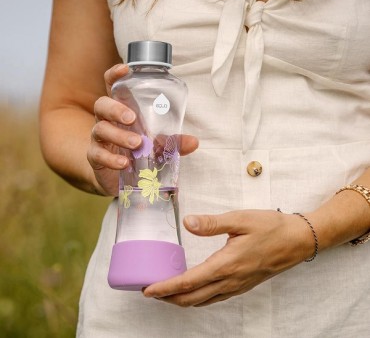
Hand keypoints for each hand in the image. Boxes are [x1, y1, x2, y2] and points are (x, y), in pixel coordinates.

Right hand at [87, 64, 198, 195]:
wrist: (122, 178)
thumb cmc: (139, 152)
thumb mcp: (158, 145)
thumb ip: (173, 142)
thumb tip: (194, 142)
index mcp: (121, 110)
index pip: (113, 87)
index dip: (115, 75)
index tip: (126, 69)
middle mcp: (106, 121)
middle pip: (102, 105)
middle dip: (115, 109)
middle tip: (132, 118)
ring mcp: (99, 139)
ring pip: (100, 129)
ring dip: (118, 135)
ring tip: (137, 144)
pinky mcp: (95, 158)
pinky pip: (97, 155)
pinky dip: (111, 159)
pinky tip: (124, 164)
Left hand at [143, 210, 313, 306]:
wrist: (298, 240)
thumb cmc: (271, 227)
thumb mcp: (241, 219)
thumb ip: (212, 223)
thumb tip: (187, 222)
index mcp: (227, 264)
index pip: (189, 281)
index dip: (166, 287)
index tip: (148, 289)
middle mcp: (230, 281)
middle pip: (192, 298)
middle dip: (168, 298)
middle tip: (150, 291)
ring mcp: (237, 286)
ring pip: (203, 301)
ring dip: (181, 299)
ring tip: (166, 292)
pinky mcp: (243, 285)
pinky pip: (215, 298)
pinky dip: (197, 298)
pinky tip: (193, 290)